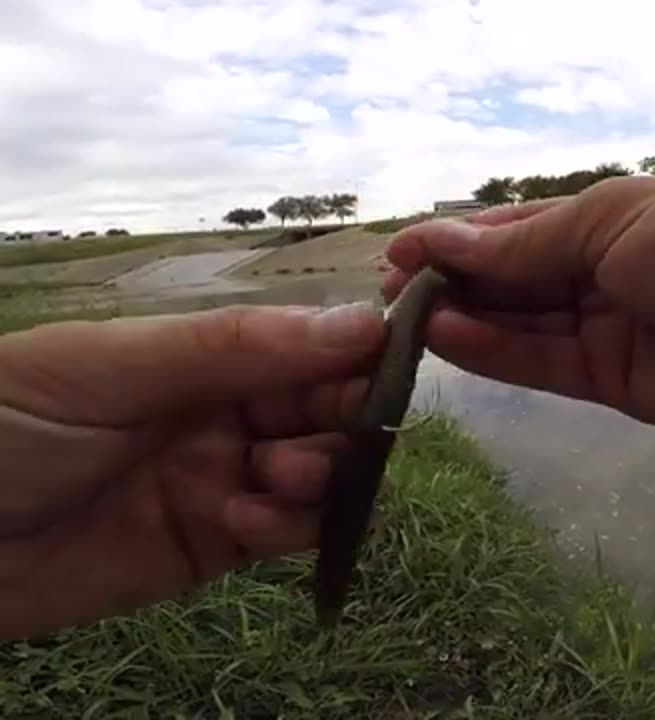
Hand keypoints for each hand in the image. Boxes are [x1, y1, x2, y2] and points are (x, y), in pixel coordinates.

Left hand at [0, 303, 384, 637]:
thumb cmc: (8, 423)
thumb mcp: (111, 367)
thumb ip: (234, 347)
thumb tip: (364, 321)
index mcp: (207, 354)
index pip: (308, 344)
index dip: (356, 351)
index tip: (390, 362)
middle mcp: (230, 412)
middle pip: (330, 409)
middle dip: (348, 418)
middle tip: (337, 431)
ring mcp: (228, 479)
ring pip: (324, 473)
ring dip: (323, 473)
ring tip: (276, 478)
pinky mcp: (218, 546)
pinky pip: (288, 532)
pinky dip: (291, 526)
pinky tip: (247, 521)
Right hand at [384, 173, 654, 439]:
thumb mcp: (619, 220)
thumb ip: (532, 244)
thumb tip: (448, 242)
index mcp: (614, 214)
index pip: (520, 228)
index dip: (459, 239)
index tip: (399, 252)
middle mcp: (607, 270)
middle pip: (515, 279)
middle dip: (454, 283)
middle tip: (387, 295)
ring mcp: (611, 328)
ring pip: (522, 324)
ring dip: (464, 320)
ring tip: (404, 319)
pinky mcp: (616, 383)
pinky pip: (544, 365)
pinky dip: (496, 354)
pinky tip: (446, 340)